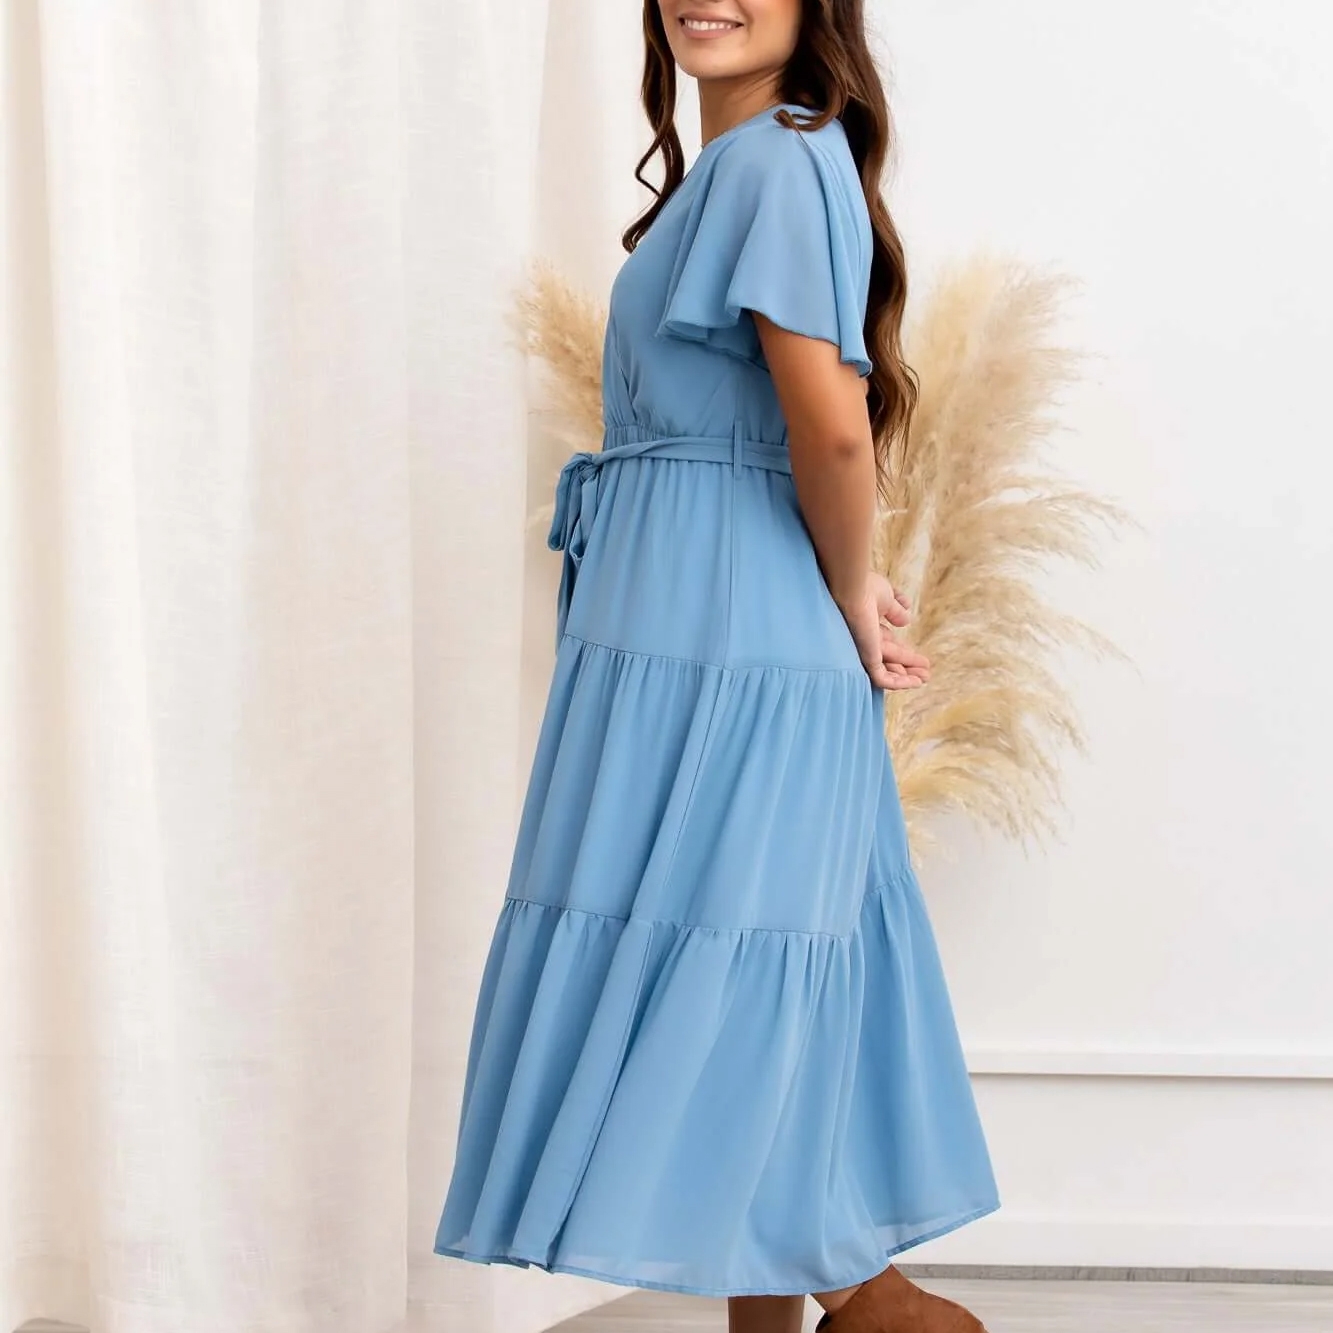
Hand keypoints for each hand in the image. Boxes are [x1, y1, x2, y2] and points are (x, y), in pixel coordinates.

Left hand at [837, 572, 930, 689]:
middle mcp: (866, 641)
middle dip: (908, 667)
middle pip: (889, 660)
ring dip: (906, 678)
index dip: (905, 654)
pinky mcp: (867, 658)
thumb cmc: (865, 588)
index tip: (922, 660)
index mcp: (869, 627)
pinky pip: (882, 678)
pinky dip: (899, 683)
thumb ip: (896, 609)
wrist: (854, 589)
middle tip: (926, 673)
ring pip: (886, 671)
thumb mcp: (887, 598)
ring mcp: (866, 651)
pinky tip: (915, 683)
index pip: (888, 646)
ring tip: (925, 679)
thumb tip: (906, 620)